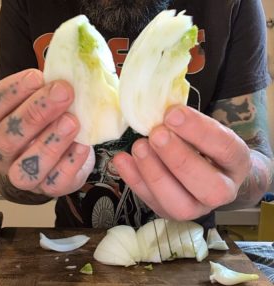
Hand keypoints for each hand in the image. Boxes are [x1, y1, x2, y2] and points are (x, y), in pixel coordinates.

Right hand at [0, 69, 94, 196]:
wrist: (50, 163)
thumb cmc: (44, 123)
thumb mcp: (40, 101)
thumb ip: (47, 87)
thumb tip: (69, 66)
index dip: (11, 92)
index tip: (37, 76)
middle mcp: (2, 151)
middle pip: (8, 136)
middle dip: (36, 112)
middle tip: (63, 91)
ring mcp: (22, 174)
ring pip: (27, 165)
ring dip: (50, 141)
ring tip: (72, 120)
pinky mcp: (48, 189)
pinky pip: (55, 181)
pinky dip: (70, 162)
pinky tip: (82, 145)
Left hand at [112, 105, 249, 220]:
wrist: (205, 171)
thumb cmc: (202, 145)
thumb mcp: (203, 129)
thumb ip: (185, 123)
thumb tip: (158, 110)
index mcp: (236, 163)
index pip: (225, 149)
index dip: (199, 131)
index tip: (172, 113)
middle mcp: (223, 191)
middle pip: (209, 186)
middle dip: (179, 159)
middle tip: (157, 134)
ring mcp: (197, 208)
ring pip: (180, 204)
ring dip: (155, 173)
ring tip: (139, 146)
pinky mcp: (169, 213)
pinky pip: (151, 202)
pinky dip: (134, 180)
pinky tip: (122, 159)